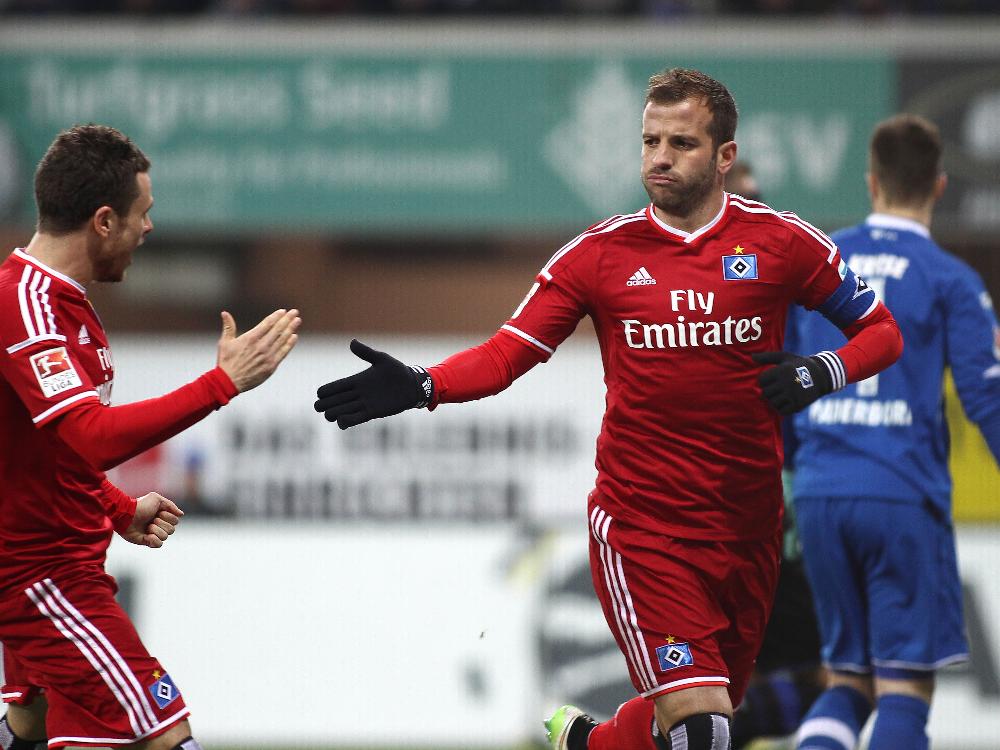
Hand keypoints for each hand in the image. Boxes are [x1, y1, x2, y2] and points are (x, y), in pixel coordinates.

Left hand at [118, 492, 183, 547]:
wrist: (126, 515)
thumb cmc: (140, 506)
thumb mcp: (156, 499)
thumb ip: (170, 505)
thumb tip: (181, 514)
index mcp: (163, 516)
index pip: (175, 521)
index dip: (168, 517)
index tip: (158, 513)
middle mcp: (160, 525)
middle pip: (172, 530)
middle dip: (161, 524)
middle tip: (151, 520)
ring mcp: (153, 534)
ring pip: (165, 537)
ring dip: (156, 530)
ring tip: (147, 527)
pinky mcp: (147, 542)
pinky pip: (158, 544)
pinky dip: (154, 540)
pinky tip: (147, 536)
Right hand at [217, 309, 300, 392]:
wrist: (229, 382)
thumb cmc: (226, 361)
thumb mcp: (225, 342)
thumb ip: (228, 327)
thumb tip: (224, 313)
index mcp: (250, 338)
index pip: (267, 323)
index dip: (276, 316)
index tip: (283, 311)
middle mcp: (261, 345)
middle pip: (278, 329)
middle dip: (287, 319)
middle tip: (295, 312)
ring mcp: (268, 356)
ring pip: (282, 339)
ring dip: (291, 329)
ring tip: (297, 321)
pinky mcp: (271, 365)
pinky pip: (283, 352)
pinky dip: (289, 344)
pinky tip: (294, 336)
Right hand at [314, 339, 432, 429]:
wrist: (413, 385)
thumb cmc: (398, 371)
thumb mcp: (381, 359)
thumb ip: (366, 352)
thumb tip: (352, 342)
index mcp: (355, 381)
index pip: (332, 388)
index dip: (324, 392)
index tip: (321, 394)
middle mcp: (356, 394)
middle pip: (332, 402)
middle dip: (324, 406)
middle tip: (323, 408)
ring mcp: (363, 404)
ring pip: (340, 412)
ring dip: (333, 415)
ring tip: (333, 416)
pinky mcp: (372, 413)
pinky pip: (354, 419)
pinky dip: (345, 422)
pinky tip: (342, 421)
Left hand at [752, 350, 839, 415]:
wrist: (822, 375)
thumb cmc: (798, 364)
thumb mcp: (784, 357)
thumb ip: (767, 357)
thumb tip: (751, 357)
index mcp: (782, 371)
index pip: (761, 381)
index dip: (764, 380)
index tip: (772, 379)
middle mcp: (787, 383)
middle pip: (765, 393)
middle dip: (769, 391)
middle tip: (778, 387)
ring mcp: (793, 395)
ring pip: (772, 403)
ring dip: (775, 400)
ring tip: (782, 394)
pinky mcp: (798, 404)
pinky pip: (782, 411)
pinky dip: (782, 408)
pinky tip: (787, 401)